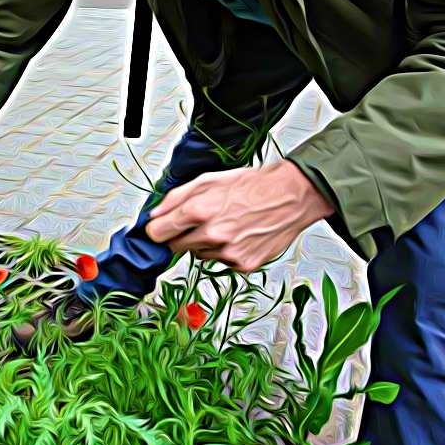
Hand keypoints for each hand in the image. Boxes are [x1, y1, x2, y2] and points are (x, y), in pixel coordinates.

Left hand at [145, 160, 334, 273]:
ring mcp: (227, 252)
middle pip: (176, 246)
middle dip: (182, 235)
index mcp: (198, 210)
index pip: (157, 233)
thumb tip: (154, 216)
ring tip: (227, 224)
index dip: (158, 229)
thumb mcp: (207, 180)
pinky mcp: (243, 264)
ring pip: (199, 254)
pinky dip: (225, 251)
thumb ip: (175, 199)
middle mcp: (211, 234)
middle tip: (202, 220)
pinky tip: (239, 234)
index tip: (163, 227)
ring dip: (206, 243)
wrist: (290, 196)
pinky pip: (221, 261)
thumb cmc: (250, 185)